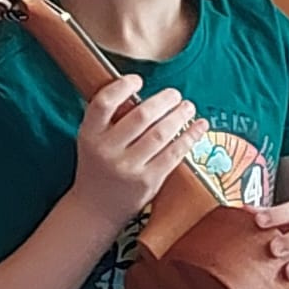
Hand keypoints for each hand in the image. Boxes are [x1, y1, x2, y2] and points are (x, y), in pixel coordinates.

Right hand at [70, 75, 207, 234]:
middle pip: (141, 116)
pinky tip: (199, 127)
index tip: (138, 80)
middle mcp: (107, 150)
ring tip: (188, 107)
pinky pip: (173, 154)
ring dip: (179, 116)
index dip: (122, 87)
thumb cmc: (99, 166)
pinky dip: (189, 137)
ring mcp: (128, 167)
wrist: (95, 209)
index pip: (103, 103)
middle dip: (164, 100)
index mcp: (90, 135)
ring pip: (160, 133)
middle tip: (175, 94)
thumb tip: (145, 94)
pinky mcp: (147, 181)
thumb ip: (111, 119)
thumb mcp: (92, 140)